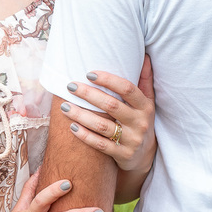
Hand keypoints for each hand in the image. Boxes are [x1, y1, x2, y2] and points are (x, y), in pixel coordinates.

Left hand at [59, 55, 155, 176]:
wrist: (145, 156)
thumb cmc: (140, 121)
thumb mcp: (147, 102)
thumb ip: (144, 80)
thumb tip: (144, 55)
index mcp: (145, 106)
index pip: (127, 89)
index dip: (108, 80)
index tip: (89, 73)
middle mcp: (140, 123)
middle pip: (112, 106)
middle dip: (89, 94)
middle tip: (70, 86)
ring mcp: (131, 140)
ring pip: (102, 126)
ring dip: (81, 115)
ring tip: (64, 106)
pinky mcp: (122, 155)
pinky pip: (100, 145)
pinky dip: (85, 136)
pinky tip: (72, 127)